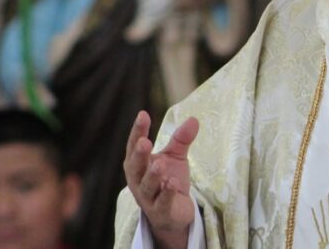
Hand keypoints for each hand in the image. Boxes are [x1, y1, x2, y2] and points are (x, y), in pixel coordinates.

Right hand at [124, 111, 199, 248]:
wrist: (173, 213)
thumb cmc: (168, 180)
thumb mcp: (175, 157)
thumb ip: (181, 140)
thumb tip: (194, 119)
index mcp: (137, 164)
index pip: (134, 145)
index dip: (137, 131)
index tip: (143, 115)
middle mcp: (138, 180)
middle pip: (135, 167)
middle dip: (139, 154)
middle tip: (145, 141)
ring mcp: (148, 198)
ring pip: (147, 186)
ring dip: (153, 175)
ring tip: (160, 163)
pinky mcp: (162, 211)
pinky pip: (162, 202)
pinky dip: (167, 193)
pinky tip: (172, 182)